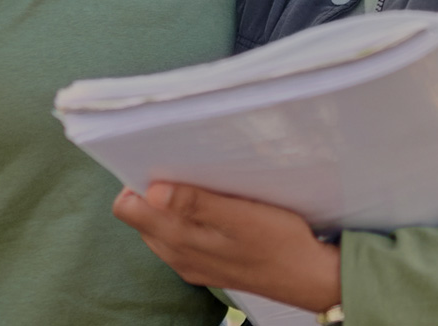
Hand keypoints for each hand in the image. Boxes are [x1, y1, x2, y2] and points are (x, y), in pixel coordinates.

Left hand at [113, 183, 340, 312]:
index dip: (137, 180)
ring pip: (158, 226)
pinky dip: (186, 217)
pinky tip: (213, 206)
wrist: (308, 277)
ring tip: (201, 182)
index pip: (128, 209)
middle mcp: (177, 255)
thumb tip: (152, 191)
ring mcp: (190, 263)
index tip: (160, 160)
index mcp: (180, 241)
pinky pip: (178, 237)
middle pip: (140, 216)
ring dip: (170, 202)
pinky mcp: (205, 265)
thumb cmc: (279, 242)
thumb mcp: (240, 217)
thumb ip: (194, 204)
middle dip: (154, 188)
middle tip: (185, 166)